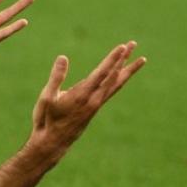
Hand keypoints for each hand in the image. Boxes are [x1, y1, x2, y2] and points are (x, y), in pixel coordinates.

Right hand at [30, 42, 145, 162]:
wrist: (53, 142)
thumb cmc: (46, 120)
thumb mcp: (46, 97)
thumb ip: (56, 77)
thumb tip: (63, 57)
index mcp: (82, 96)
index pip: (102, 74)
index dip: (112, 59)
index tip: (122, 47)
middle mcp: (94, 100)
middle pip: (114, 76)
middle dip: (124, 59)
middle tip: (133, 44)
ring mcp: (96, 104)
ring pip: (117, 84)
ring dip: (128, 70)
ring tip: (140, 59)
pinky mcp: (95, 108)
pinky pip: (112, 91)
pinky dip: (120, 80)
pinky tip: (122, 76)